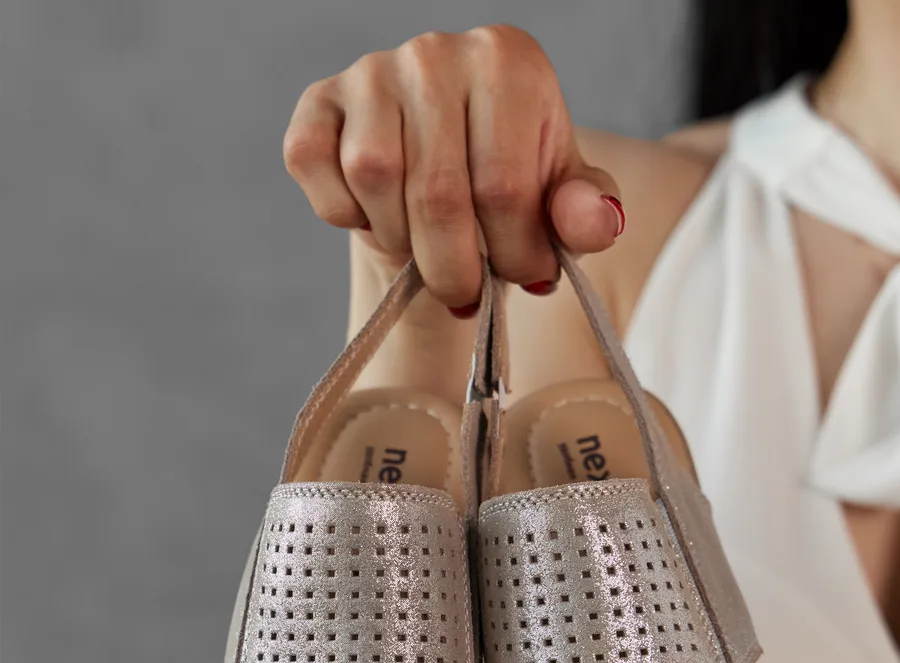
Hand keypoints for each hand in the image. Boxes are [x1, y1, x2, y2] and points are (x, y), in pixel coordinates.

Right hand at [283, 25, 622, 308]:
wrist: (442, 180)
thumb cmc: (507, 187)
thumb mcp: (560, 200)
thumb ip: (587, 213)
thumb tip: (596, 224)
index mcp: (508, 62)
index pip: (504, 185)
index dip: (514, 254)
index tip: (526, 278)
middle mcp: (436, 52)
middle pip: (437, 194)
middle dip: (456, 269)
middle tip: (470, 292)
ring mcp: (372, 72)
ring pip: (374, 180)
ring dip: (401, 242)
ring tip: (426, 249)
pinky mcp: (317, 101)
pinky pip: (315, 167)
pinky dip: (342, 211)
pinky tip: (376, 216)